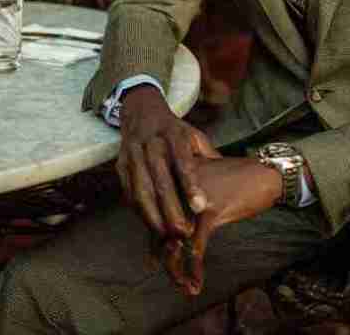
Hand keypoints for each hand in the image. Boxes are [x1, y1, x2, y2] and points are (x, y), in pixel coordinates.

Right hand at [116, 84, 220, 239]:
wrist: (141, 111)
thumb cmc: (173, 130)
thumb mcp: (193, 134)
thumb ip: (208, 155)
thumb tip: (229, 176)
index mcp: (173, 133)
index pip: (183, 160)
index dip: (191, 184)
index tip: (200, 207)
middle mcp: (151, 143)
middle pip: (160, 180)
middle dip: (171, 209)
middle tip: (184, 232)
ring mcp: (133, 154)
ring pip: (141, 190)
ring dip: (152, 217)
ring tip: (166, 236)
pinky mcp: (120, 165)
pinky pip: (129, 193)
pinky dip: (139, 212)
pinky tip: (151, 225)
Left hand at [162, 156, 282, 296]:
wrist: (267, 174)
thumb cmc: (240, 177)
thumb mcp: (208, 178)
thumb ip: (189, 193)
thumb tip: (177, 225)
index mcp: (176, 174)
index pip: (155, 211)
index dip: (153, 239)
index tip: (153, 259)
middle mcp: (179, 183)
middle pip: (160, 227)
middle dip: (162, 257)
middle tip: (171, 275)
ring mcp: (194, 197)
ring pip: (174, 239)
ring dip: (175, 268)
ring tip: (182, 286)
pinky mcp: (210, 210)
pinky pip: (196, 246)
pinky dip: (195, 269)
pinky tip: (196, 284)